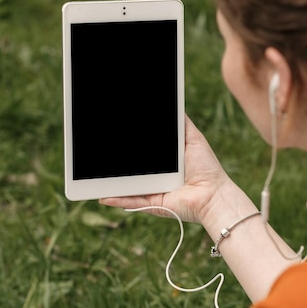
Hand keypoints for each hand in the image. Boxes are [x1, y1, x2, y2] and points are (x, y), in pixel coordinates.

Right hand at [100, 115, 238, 223]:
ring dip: (110, 181)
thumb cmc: (206, 167)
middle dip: (116, 162)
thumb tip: (173, 103)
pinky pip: (131, 202)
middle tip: (97, 152)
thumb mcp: (193, 138)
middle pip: (131, 167)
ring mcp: (152, 190)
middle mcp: (156, 176)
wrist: (213, 194)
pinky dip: (117, 199)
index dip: (131, 146)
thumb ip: (181, 123)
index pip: (144, 153)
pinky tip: (103, 195)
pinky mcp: (152, 204)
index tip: (114, 134)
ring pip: (127, 185)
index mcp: (164, 161)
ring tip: (93, 173)